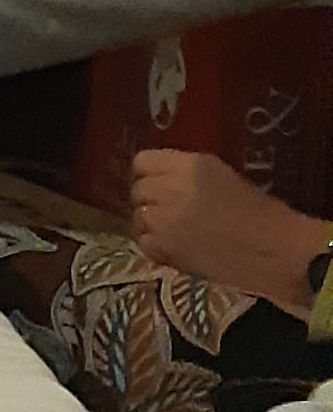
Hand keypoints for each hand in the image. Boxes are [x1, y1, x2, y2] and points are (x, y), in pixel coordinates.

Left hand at [130, 148, 326, 314]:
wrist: (273, 250)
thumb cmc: (261, 213)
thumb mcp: (223, 177)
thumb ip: (188, 174)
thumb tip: (164, 180)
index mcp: (190, 165)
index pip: (143, 161)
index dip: (148, 173)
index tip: (156, 182)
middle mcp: (171, 188)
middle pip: (138, 189)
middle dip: (149, 199)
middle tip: (166, 210)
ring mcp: (164, 220)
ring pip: (137, 217)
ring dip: (150, 223)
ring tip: (171, 231)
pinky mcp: (165, 249)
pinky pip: (144, 242)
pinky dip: (154, 245)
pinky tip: (173, 247)